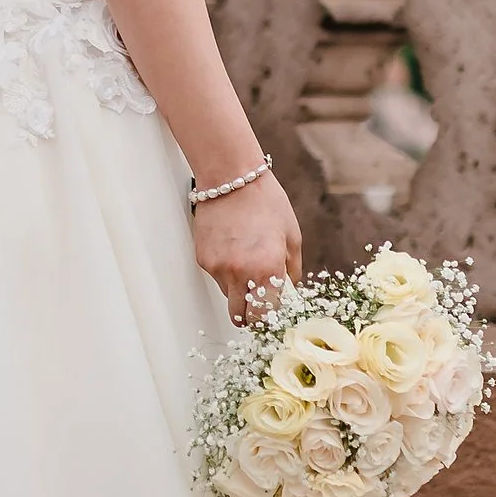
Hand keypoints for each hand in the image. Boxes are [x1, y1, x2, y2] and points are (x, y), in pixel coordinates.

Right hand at [191, 170, 301, 323]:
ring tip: (247, 260)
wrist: (231, 178)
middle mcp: (240, 273)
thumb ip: (292, 270)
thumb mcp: (291, 236)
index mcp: (267, 270)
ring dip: (238, 289)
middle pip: (240, 317)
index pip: (265, 315)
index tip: (272, 314)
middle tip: (258, 303)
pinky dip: (225, 271)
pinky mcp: (203, 259)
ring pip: (228, 296)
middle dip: (250, 315)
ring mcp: (218, 268)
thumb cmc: (265, 202)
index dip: (269, 319)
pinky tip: (233, 247)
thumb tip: (289, 291)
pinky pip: (217, 277)